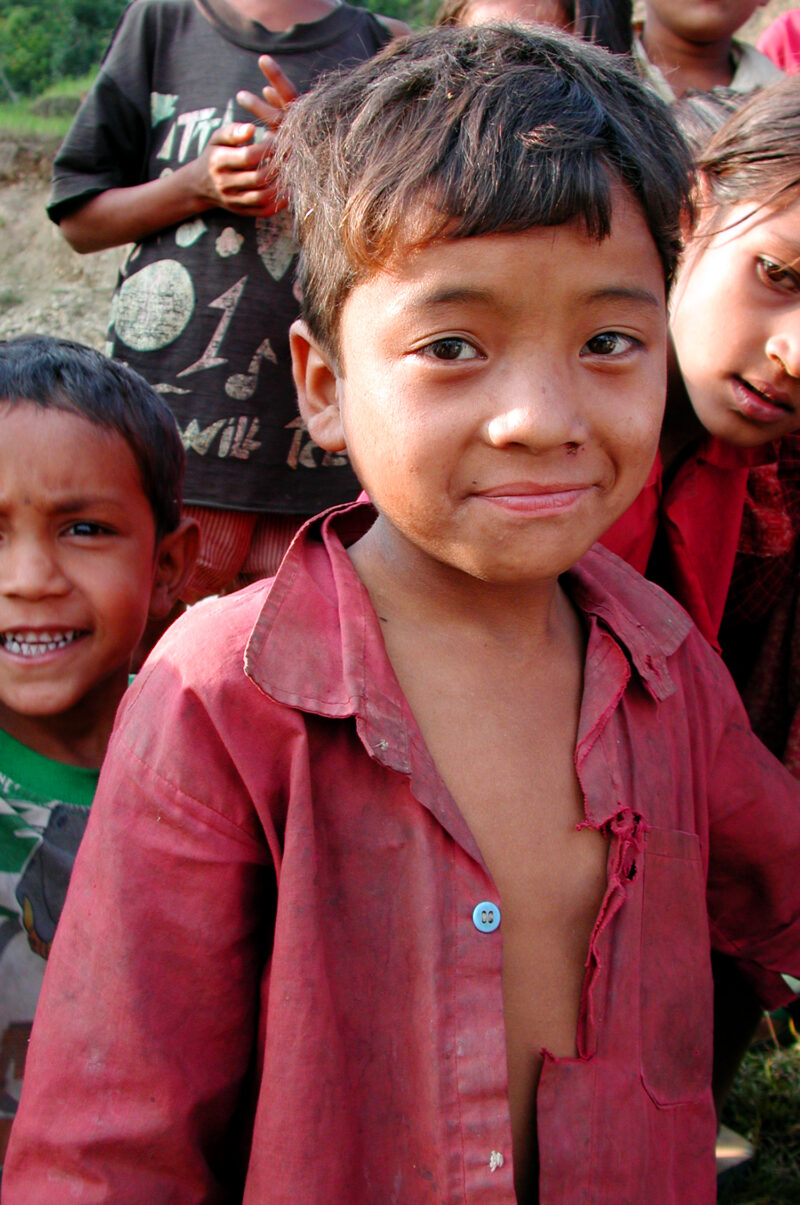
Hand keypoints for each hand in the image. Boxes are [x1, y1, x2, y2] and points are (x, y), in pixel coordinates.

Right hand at [194, 57, 296, 217]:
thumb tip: (252, 128)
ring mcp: (233, 201)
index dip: (268, 148)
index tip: (279, 139)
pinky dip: (279, 203)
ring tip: (290, 170)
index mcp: (218, 162)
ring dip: (281, 185)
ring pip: (263, 197)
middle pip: (258, 178)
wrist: (200, 184)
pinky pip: (264, 211)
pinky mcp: (242, 212)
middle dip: (278, 166)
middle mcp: (224, 184)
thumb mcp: (217, 138)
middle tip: (291, 155)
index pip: (248, 157)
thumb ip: (233, 131)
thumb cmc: (215, 154)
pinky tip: (288, 189)